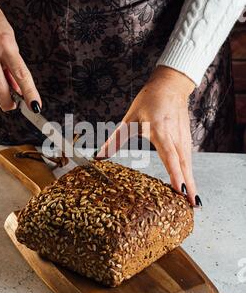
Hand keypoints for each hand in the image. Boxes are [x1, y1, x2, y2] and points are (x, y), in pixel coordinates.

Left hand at [97, 66, 200, 206]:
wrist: (170, 85)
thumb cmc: (148, 100)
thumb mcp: (128, 119)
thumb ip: (115, 140)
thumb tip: (99, 157)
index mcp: (160, 131)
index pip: (170, 156)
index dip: (175, 174)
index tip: (181, 189)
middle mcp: (175, 137)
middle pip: (184, 165)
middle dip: (189, 186)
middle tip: (193, 206)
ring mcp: (183, 138)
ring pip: (188, 164)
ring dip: (192, 183)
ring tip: (194, 203)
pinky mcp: (186, 139)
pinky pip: (189, 160)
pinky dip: (190, 174)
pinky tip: (190, 187)